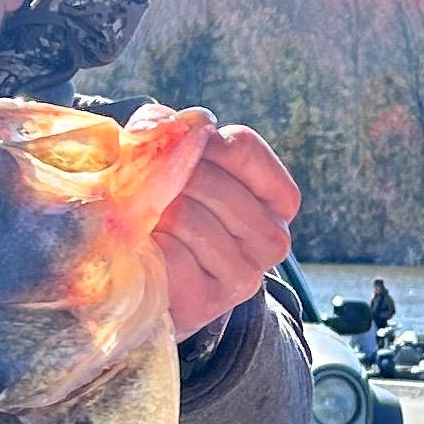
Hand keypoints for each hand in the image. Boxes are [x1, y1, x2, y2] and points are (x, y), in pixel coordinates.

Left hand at [128, 102, 299, 340]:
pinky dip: (148, 248)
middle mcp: (273, 237)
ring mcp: (247, 273)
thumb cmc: (168, 214)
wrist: (152, 285)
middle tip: (148, 193)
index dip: (198, 141)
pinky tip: (146, 252)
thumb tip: (170, 122)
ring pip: (190, 217)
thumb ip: (169, 135)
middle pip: (213, 181)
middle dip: (168, 180)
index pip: (243, 147)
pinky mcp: (212, 301)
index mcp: (277, 199)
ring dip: (153, 214)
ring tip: (145, 222)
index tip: (173, 150)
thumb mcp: (174, 167)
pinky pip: (172, 256)